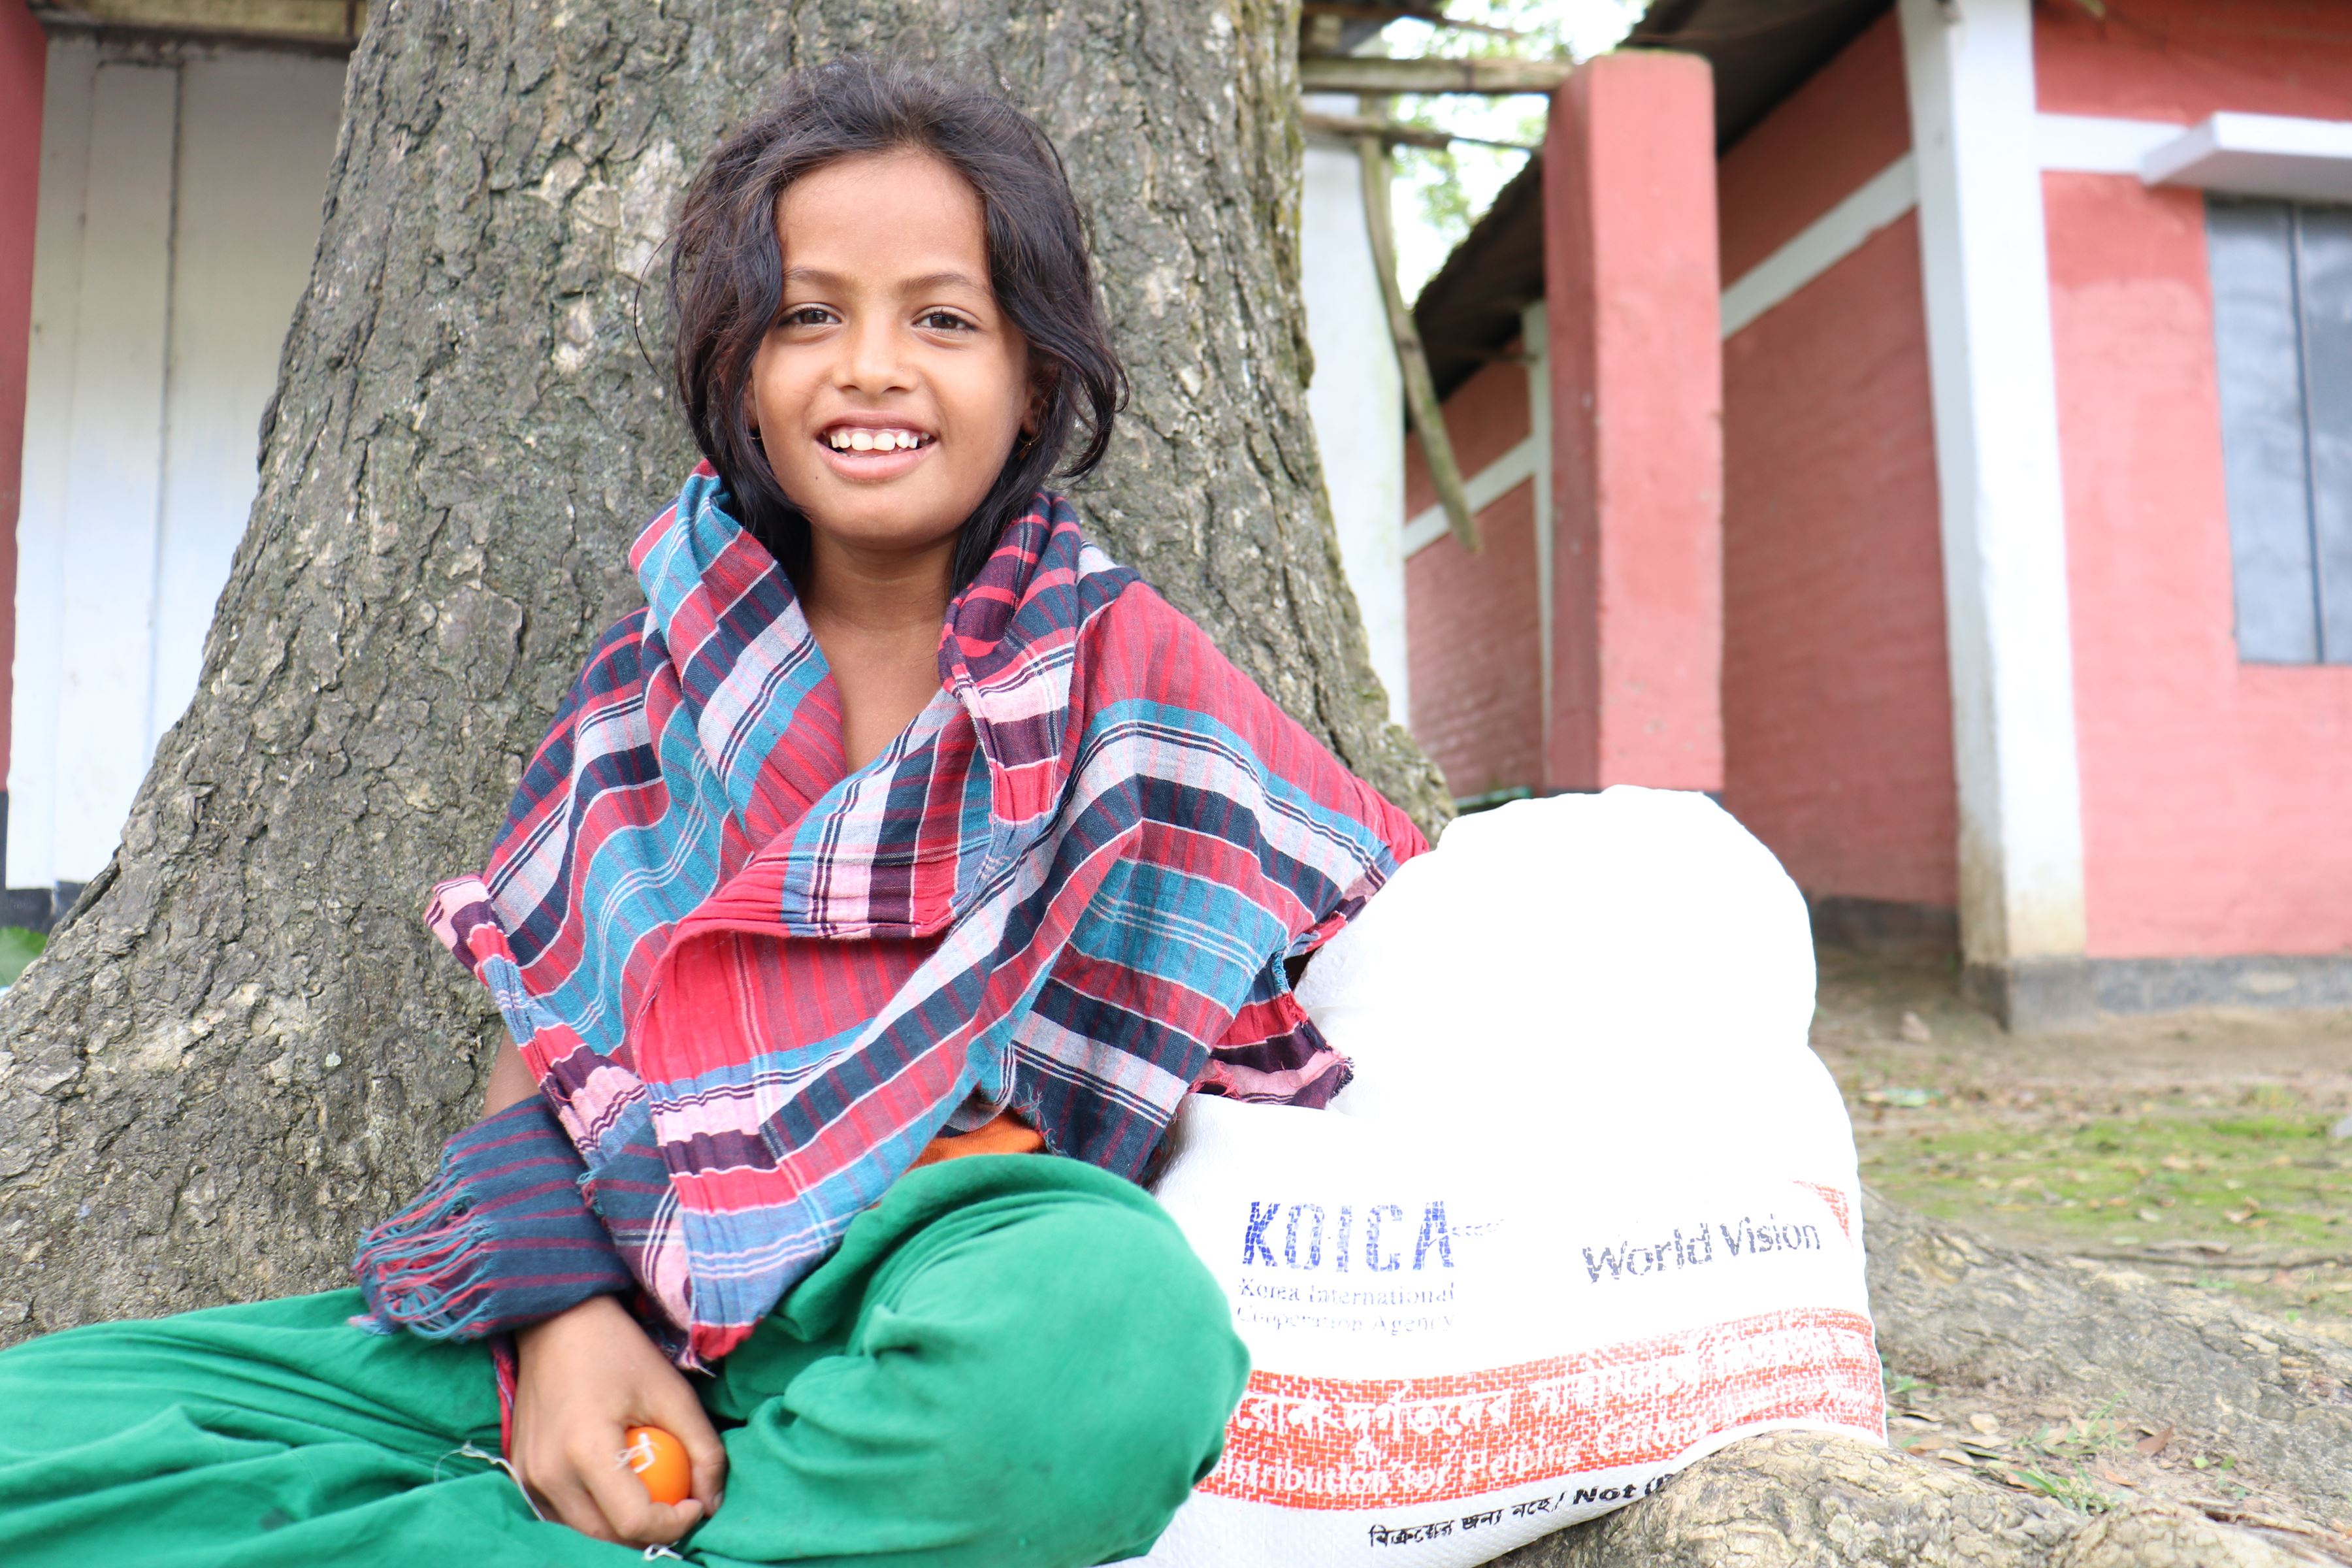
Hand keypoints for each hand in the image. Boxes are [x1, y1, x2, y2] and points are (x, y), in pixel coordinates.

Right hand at [511, 1294, 727, 1544]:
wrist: (557, 1323)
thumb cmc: (620, 1351)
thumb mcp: (672, 1392)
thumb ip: (702, 1448)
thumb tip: (713, 1503)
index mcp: (585, 1450)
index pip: (633, 1522)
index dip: (673, 1526)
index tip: (696, 1504)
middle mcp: (549, 1473)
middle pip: (605, 1538)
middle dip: (649, 1534)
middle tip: (677, 1506)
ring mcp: (529, 1477)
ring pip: (581, 1533)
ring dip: (620, 1530)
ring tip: (651, 1499)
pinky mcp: (521, 1473)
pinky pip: (561, 1515)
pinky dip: (593, 1514)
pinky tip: (617, 1490)